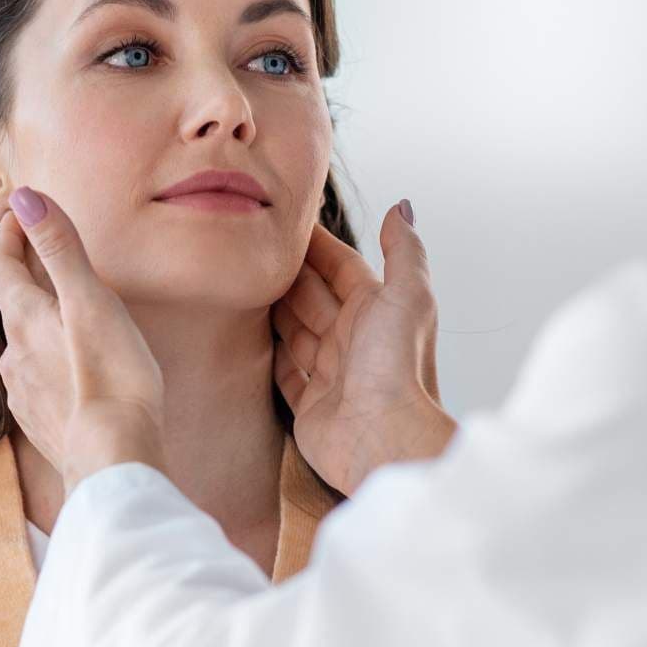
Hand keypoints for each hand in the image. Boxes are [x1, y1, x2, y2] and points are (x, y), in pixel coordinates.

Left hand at [0, 187, 164, 491]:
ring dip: (44, 326)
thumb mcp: (90, 301)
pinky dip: (54, 365)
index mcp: (24, 319)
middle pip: (13, 306)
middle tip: (52, 259)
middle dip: (30, 279)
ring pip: (26, 346)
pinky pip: (40, 383)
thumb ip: (59, 248)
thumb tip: (25, 196)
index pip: (2, 267)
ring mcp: (24, 393)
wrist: (114, 461)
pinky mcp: (42, 425)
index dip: (10, 237)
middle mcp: (13, 354)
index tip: (23, 214)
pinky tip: (77, 373)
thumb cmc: (111, 378)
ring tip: (74, 318)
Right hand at [272, 200, 455, 494]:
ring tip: (239, 283)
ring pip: (295, 333)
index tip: (284, 221)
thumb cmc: (398, 368)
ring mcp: (331, 374)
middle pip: (313, 297)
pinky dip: (268, 356)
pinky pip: (284, 374)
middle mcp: (354, 340)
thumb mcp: (408, 295)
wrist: (384, 439)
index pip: (342, 267)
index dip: (317, 244)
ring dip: (273, 311)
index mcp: (377, 312)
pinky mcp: (310, 406)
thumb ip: (403, 251)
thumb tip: (402, 206)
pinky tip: (247, 338)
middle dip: (287, 274)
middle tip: (249, 247)